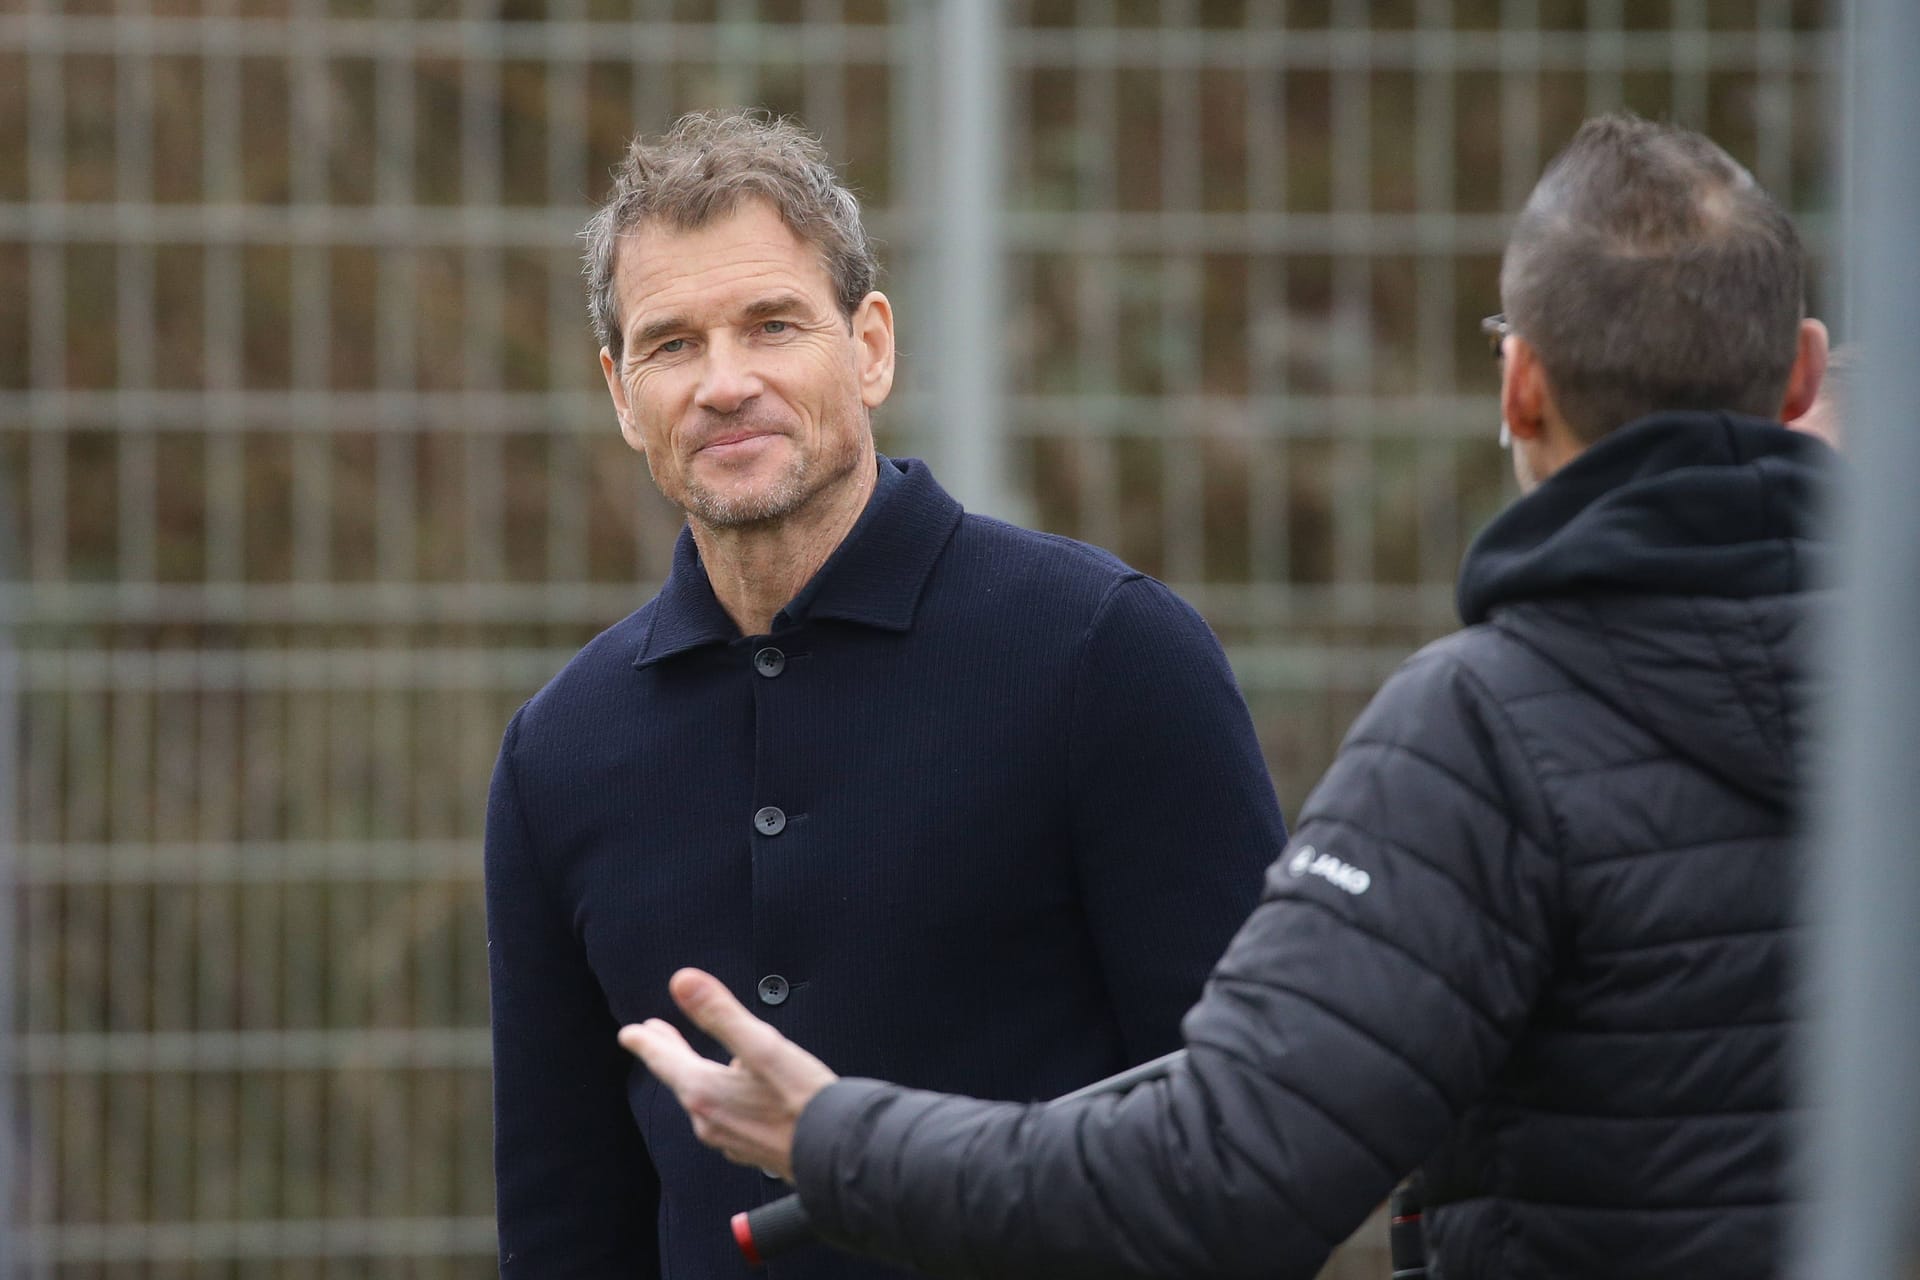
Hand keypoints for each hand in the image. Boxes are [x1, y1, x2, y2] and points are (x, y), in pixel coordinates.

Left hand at [619, 968, 837, 1181]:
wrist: (839, 1156)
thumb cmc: (804, 1101)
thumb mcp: (762, 1046)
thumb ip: (720, 1013)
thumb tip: (682, 981)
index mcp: (706, 1092)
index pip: (665, 1061)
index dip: (646, 1043)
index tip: (629, 1034)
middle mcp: (710, 1120)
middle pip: (680, 1079)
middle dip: (667, 1054)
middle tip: (652, 1038)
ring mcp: (729, 1139)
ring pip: (703, 1099)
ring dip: (694, 1075)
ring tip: (695, 1060)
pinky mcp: (751, 1148)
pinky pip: (725, 1116)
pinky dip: (722, 1097)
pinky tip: (738, 1094)